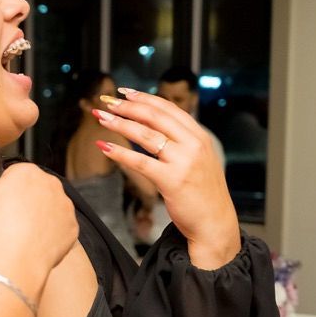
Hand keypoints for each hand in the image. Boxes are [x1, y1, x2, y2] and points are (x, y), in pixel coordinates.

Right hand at [0, 158, 77, 286]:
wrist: (15, 258)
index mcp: (28, 171)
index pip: (15, 176)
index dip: (4, 193)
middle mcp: (51, 183)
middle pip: (35, 190)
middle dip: (24, 202)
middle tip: (8, 221)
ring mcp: (65, 205)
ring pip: (49, 208)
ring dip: (38, 217)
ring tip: (20, 233)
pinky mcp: (72, 226)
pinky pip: (60, 227)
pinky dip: (49, 234)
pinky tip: (34, 242)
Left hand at [94, 91, 239, 268]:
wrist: (215, 223)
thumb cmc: (203, 194)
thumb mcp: (199, 160)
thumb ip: (182, 143)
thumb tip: (154, 127)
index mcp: (199, 137)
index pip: (169, 109)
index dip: (145, 98)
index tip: (124, 93)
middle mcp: (193, 144)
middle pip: (155, 117)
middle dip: (128, 107)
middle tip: (106, 102)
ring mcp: (183, 161)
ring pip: (145, 135)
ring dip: (119, 123)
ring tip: (101, 118)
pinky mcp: (172, 180)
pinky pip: (140, 162)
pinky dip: (119, 153)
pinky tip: (104, 147)